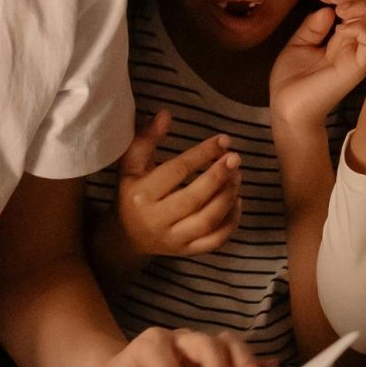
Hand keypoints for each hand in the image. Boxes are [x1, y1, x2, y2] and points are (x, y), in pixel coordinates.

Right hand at [117, 111, 241, 256]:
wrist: (127, 237)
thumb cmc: (132, 192)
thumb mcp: (131, 165)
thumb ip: (146, 139)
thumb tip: (166, 114)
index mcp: (141, 195)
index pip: (177, 171)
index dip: (202, 153)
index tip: (223, 140)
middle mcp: (156, 220)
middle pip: (194, 198)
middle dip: (219, 176)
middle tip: (236, 158)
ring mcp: (173, 239)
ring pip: (207, 221)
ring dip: (228, 196)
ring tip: (238, 176)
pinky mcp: (186, 252)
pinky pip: (215, 241)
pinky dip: (231, 222)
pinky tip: (237, 201)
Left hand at [270, 0, 365, 126]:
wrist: (285, 107)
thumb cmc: (292, 81)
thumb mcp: (300, 43)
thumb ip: (315, 25)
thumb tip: (330, 8)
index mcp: (348, 39)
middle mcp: (359, 47)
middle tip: (335, 1)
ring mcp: (361, 57)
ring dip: (364, 8)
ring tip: (340, 13)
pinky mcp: (356, 68)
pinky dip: (359, 26)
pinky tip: (339, 30)